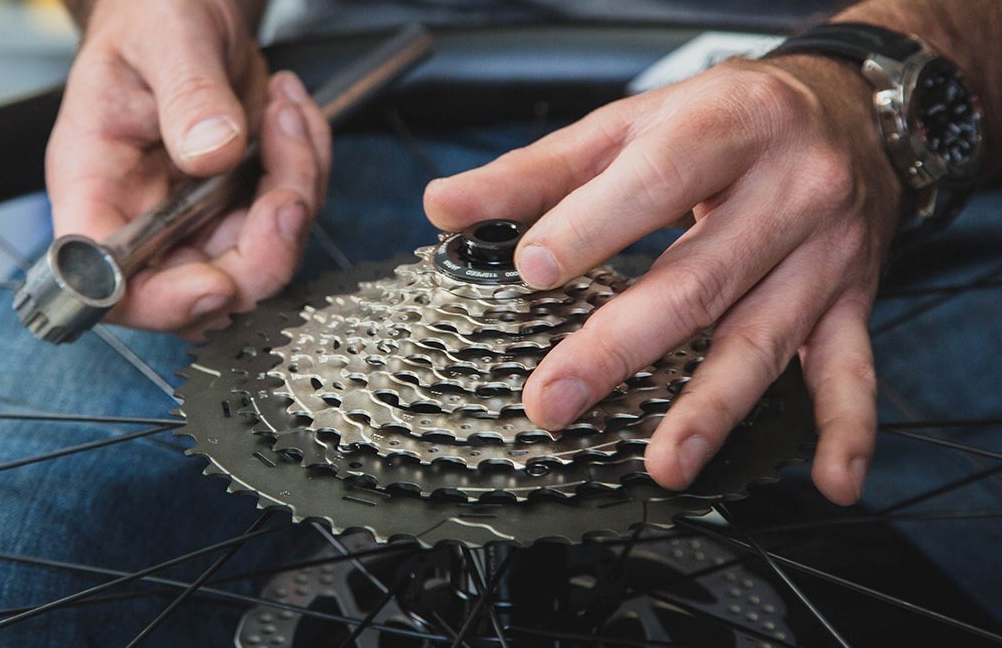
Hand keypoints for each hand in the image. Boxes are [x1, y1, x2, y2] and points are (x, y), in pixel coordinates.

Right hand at [47, 0, 329, 338]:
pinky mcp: (241, 208)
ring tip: (283, 112)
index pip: (109, 284)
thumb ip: (188, 95)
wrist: (188, 4)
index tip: (217, 283)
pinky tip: (289, 115)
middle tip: (286, 183)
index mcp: (95, 185)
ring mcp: (196, 219)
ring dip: (296, 192)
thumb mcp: (167, 38)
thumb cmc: (152, 15)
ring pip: (262, 261)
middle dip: (265, 248)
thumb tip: (213, 154)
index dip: (164, 303)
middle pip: (204, 293)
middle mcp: (144, 217)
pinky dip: (308, 171)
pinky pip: (290, 221)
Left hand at [425, 56, 901, 505]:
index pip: (656, 181)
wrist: (851, 111)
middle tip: (554, 400)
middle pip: (700, 280)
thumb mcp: (632, 123)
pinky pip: (854, 370)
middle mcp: (788, 192)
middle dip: (622, 347)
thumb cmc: (725, 119)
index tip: (532, 269)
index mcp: (728, 127)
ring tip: (665, 464)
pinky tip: (830, 481)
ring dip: (713, 407)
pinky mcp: (852, 301)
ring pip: (766, 339)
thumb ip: (537, 170)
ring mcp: (826, 255)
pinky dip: (847, 429)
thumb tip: (446, 206)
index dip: (593, 227)